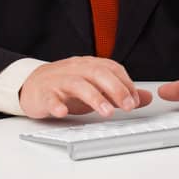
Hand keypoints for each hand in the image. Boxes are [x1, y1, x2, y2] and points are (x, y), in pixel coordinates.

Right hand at [19, 56, 153, 118]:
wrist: (31, 85)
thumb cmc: (67, 88)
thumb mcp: (96, 88)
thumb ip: (120, 93)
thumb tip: (146, 97)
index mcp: (90, 65)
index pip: (112, 69)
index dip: (126, 84)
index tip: (135, 100)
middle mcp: (76, 69)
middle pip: (98, 74)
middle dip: (116, 89)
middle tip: (127, 106)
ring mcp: (59, 80)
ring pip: (78, 85)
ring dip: (94, 98)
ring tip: (106, 112)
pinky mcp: (44, 93)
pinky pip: (50, 97)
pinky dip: (57, 104)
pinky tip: (63, 112)